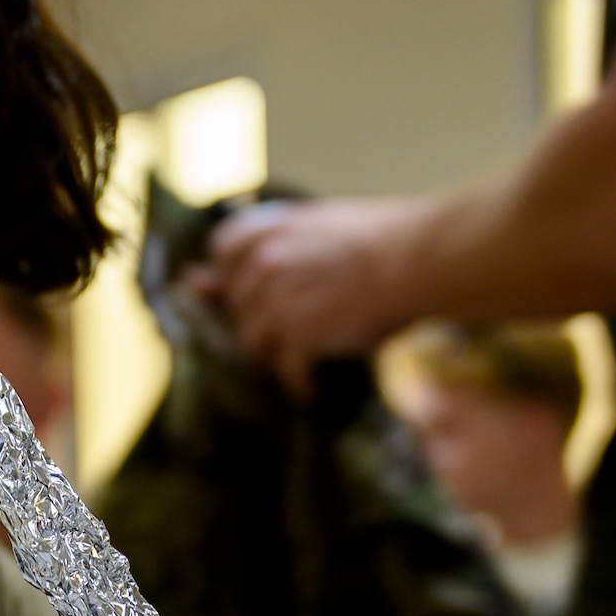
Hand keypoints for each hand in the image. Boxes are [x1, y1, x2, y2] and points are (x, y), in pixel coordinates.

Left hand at [191, 197, 429, 396]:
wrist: (421, 260)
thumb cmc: (382, 240)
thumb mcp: (318, 226)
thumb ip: (260, 250)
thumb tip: (194, 280)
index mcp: (268, 228)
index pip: (224, 253)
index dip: (239, 272)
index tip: (262, 284)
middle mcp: (265, 263)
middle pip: (239, 305)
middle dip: (261, 318)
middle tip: (296, 327)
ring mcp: (278, 301)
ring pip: (252, 343)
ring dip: (274, 355)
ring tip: (302, 359)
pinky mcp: (299, 336)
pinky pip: (284, 371)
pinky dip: (298, 385)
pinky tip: (312, 388)